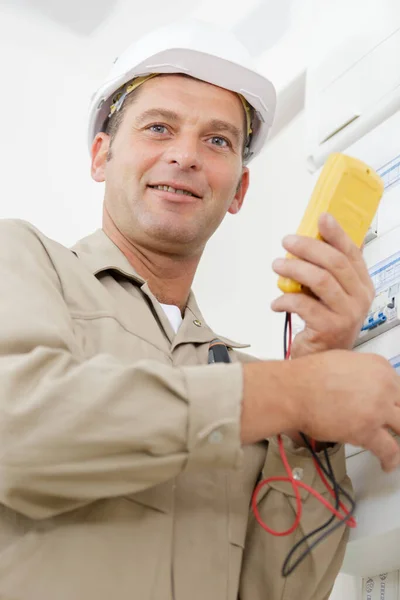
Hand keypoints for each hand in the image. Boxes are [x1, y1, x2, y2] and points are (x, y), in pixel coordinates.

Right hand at [241, 351, 399, 471]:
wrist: (295, 390)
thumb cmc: (308, 376)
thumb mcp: (343, 362)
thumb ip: (361, 374)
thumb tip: (361, 386)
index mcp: (379, 367)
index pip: (399, 387)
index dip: (394, 402)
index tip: (392, 409)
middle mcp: (384, 386)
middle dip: (398, 418)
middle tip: (394, 426)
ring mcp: (378, 409)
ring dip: (399, 438)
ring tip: (397, 447)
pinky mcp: (368, 431)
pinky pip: (390, 450)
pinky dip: (391, 460)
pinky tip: (388, 464)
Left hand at [271, 213, 374, 358]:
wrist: (323, 359)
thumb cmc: (325, 323)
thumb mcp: (331, 295)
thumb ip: (326, 271)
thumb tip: (309, 240)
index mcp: (362, 285)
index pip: (352, 253)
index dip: (336, 233)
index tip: (322, 217)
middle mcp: (360, 299)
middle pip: (335, 263)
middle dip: (308, 247)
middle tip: (288, 242)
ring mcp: (347, 314)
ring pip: (320, 280)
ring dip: (294, 268)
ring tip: (277, 266)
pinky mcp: (329, 328)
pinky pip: (303, 304)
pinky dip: (285, 299)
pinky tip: (277, 302)